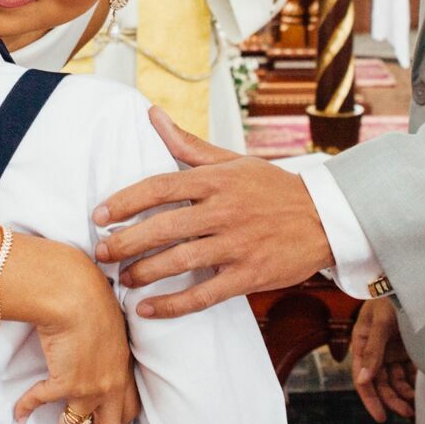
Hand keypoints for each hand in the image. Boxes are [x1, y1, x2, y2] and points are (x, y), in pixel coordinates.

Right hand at [12, 253, 139, 423]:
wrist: (75, 292)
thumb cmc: (90, 296)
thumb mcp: (108, 323)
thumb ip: (104, 342)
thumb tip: (90, 347)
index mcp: (124, 366)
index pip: (127, 406)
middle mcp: (112, 381)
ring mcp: (90, 385)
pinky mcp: (65, 382)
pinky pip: (42, 401)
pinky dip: (28, 408)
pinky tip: (20, 415)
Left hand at [92, 108, 334, 317]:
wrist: (325, 217)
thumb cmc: (272, 187)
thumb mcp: (232, 161)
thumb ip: (188, 144)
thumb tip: (153, 115)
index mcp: (216, 180)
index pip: (159, 187)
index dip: (124, 202)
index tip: (99, 215)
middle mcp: (223, 210)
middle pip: (163, 227)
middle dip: (126, 242)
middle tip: (101, 253)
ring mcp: (237, 244)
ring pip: (180, 261)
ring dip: (144, 272)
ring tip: (122, 278)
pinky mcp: (249, 275)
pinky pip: (204, 295)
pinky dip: (173, 304)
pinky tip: (148, 308)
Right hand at [349, 298, 413, 421]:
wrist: (411, 282)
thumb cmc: (390, 297)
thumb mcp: (380, 322)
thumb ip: (373, 351)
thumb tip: (362, 380)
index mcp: (362, 343)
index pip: (362, 378)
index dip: (370, 399)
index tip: (381, 417)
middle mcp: (375, 350)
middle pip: (380, 383)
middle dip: (391, 400)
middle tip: (406, 413)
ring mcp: (391, 350)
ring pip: (394, 380)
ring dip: (403, 394)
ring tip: (415, 406)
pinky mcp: (407, 349)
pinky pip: (407, 372)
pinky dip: (412, 383)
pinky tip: (420, 391)